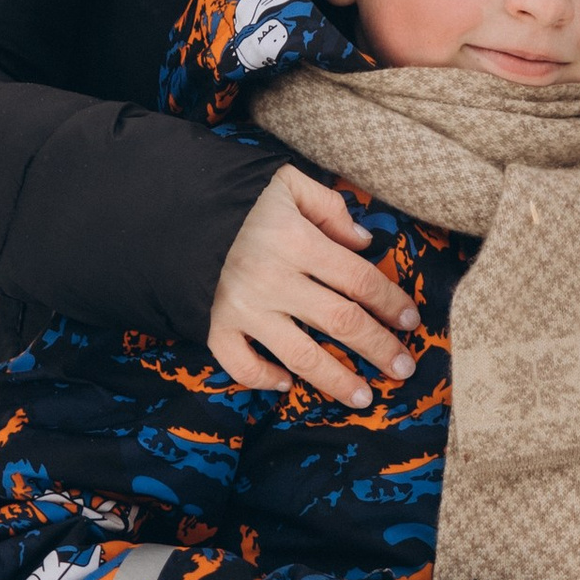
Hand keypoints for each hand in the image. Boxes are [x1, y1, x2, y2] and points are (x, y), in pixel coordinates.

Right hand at [207, 169, 421, 408]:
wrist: (167, 212)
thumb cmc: (237, 197)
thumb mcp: (285, 183)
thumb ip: (329, 208)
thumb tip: (365, 242)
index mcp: (296, 242)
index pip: (359, 279)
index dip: (391, 302)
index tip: (411, 321)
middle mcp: (273, 280)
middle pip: (340, 322)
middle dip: (378, 347)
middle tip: (404, 369)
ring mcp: (242, 309)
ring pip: (300, 354)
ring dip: (336, 379)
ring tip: (363, 396)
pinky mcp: (213, 327)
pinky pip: (242, 365)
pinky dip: (264, 379)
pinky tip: (287, 383)